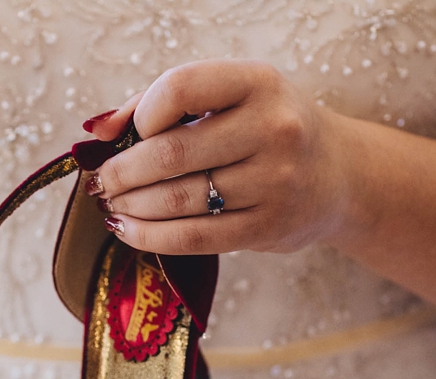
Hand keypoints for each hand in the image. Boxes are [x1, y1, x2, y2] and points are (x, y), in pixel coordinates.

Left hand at [83, 59, 351, 255]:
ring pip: (179, 199)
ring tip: (113, 205)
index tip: (131, 134)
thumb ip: (162, 101)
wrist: (338, 175)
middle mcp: (273, 129)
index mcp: (258, 82)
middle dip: (123, 171)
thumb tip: (97, 131)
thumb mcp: (229, 97)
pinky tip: (128, 230)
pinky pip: (195, 237)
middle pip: (172, 153)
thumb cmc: (265, 129)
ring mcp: (275, 181)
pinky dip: (151, 236)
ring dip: (132, 205)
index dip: (142, 113)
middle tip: (102, 182)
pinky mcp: (269, 227)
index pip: (180, 87)